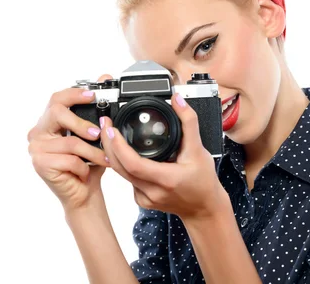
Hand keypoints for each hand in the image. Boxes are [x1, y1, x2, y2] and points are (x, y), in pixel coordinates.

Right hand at [27, 74, 111, 211]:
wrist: (84, 192)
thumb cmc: (89, 162)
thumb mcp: (96, 135)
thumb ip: (98, 109)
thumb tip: (104, 75)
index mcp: (50, 122)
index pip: (57, 98)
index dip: (74, 94)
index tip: (93, 95)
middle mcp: (38, 132)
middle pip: (56, 112)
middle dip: (81, 122)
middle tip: (97, 132)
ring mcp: (36, 148)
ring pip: (70, 142)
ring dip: (93, 152)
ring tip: (106, 159)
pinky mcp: (39, 164)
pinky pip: (69, 159)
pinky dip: (84, 166)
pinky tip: (86, 172)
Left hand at [100, 93, 228, 221]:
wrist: (204, 209)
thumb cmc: (204, 181)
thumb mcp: (199, 150)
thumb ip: (189, 122)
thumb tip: (177, 101)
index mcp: (166, 179)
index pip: (133, 164)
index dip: (119, 146)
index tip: (112, 129)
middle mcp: (152, 191)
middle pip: (120, 167)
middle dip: (109, 144)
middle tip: (106, 124)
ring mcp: (145, 198)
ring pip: (121, 174)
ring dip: (113, 153)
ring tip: (110, 134)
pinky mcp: (142, 200)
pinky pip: (127, 180)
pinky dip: (123, 164)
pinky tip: (123, 152)